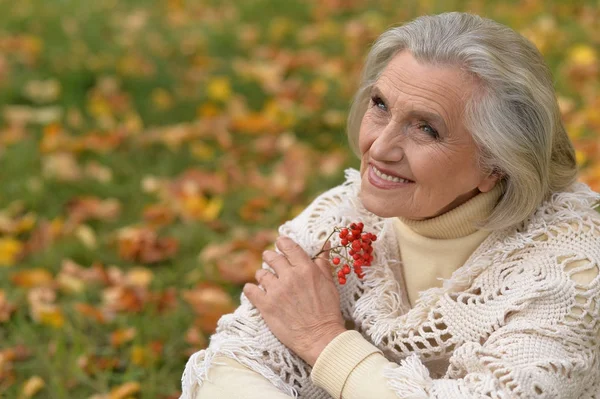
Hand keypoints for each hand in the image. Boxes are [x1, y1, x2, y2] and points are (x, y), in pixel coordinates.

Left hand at [243, 236, 345, 365]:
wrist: (320, 338)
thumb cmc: (328, 311)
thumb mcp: (330, 284)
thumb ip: (323, 263)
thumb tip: (325, 245)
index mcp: (305, 269)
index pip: (289, 247)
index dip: (282, 242)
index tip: (280, 243)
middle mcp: (289, 276)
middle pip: (272, 258)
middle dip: (270, 257)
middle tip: (270, 259)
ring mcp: (276, 291)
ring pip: (261, 274)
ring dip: (262, 275)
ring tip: (266, 280)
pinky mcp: (266, 305)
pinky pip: (250, 290)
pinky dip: (250, 289)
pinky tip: (253, 290)